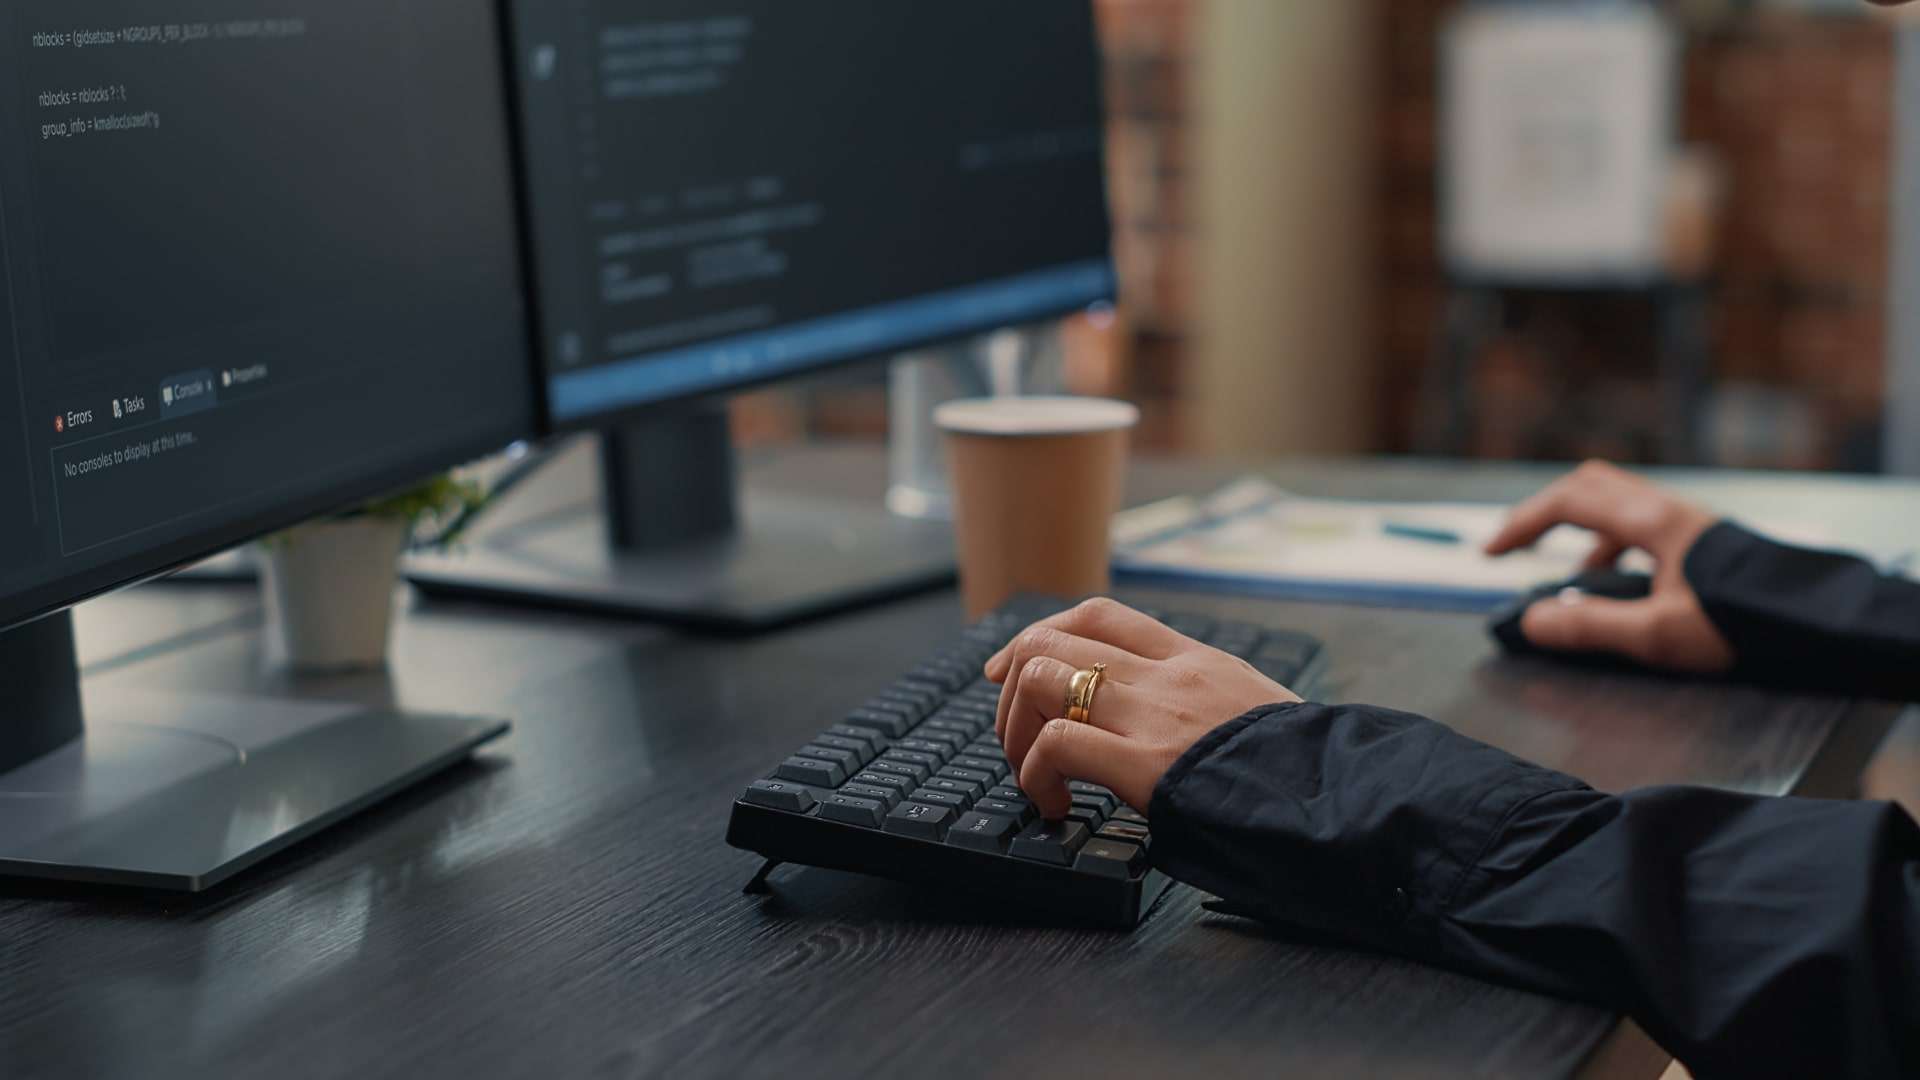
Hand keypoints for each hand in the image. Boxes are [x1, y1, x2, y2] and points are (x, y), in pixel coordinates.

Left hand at [983, 598, 1301, 819]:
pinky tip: (1056, 805)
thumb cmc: (1310, 772)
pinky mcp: (1147, 766)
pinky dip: (1036, 774)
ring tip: (1034, 774)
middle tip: (1013, 734)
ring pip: (1041, 680)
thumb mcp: (1257, 711)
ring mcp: (1156, 715)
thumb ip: (1210, 705)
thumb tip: (1178, 727)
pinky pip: (1057, 746)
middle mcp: (1169, 676)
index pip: (1101, 616)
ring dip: (1015, 731)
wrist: (1347, 798)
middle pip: (1051, 641)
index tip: (1012, 667)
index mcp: (1197, 660)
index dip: (1042, 635)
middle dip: (1011, 684)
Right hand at [1485, 461, 1733, 672]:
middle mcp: (1668, 510)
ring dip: (1582, 530)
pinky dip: (1614, 543)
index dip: (1521, 523)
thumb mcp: (1657, 635)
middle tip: (1520, 545)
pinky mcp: (1703, 538)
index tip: (1492, 553)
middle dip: (1546, 512)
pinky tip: (1625, 585)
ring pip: (1618, 503)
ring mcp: (1688, 520)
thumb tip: (1531, 620)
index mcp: (1652, 522)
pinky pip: (1643, 523)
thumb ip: (1589, 627)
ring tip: (1577, 577)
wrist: (1815, 622)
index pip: (1568, 502)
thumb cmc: (1740, 623)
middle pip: (1591, 484)